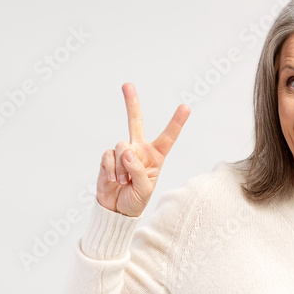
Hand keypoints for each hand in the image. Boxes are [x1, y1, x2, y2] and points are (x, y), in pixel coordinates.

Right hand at [96, 83, 189, 216]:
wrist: (116, 210)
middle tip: (127, 84)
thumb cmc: (136, 199)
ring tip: (124, 181)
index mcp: (156, 156)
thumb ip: (139, 170)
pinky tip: (114, 180)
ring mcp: (122, 153)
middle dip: (131, 103)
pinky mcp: (107, 158)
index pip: (168, 137)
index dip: (176, 122)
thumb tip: (127, 151)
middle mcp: (139, 150)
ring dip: (123, 167)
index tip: (186, 106)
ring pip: (122, 147)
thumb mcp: (145, 190)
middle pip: (135, 122)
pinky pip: (108, 156)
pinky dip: (111, 169)